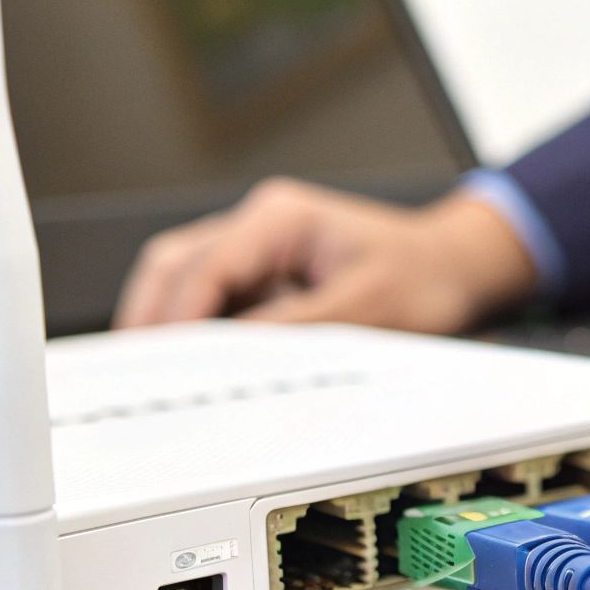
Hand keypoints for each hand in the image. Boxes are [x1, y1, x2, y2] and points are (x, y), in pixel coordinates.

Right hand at [113, 178, 536, 332]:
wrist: (453, 267)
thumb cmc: (422, 277)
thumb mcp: (363, 309)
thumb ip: (293, 328)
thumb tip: (232, 353)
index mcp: (283, 217)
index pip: (209, 264)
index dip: (179, 314)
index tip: (163, 357)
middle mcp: (261, 222)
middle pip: (177, 263)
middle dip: (151, 314)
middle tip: (135, 371)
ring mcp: (257, 244)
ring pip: (185, 276)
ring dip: (167, 320)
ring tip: (154, 372)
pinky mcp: (263, 271)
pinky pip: (212, 294)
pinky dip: (196, 325)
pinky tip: (192, 362)